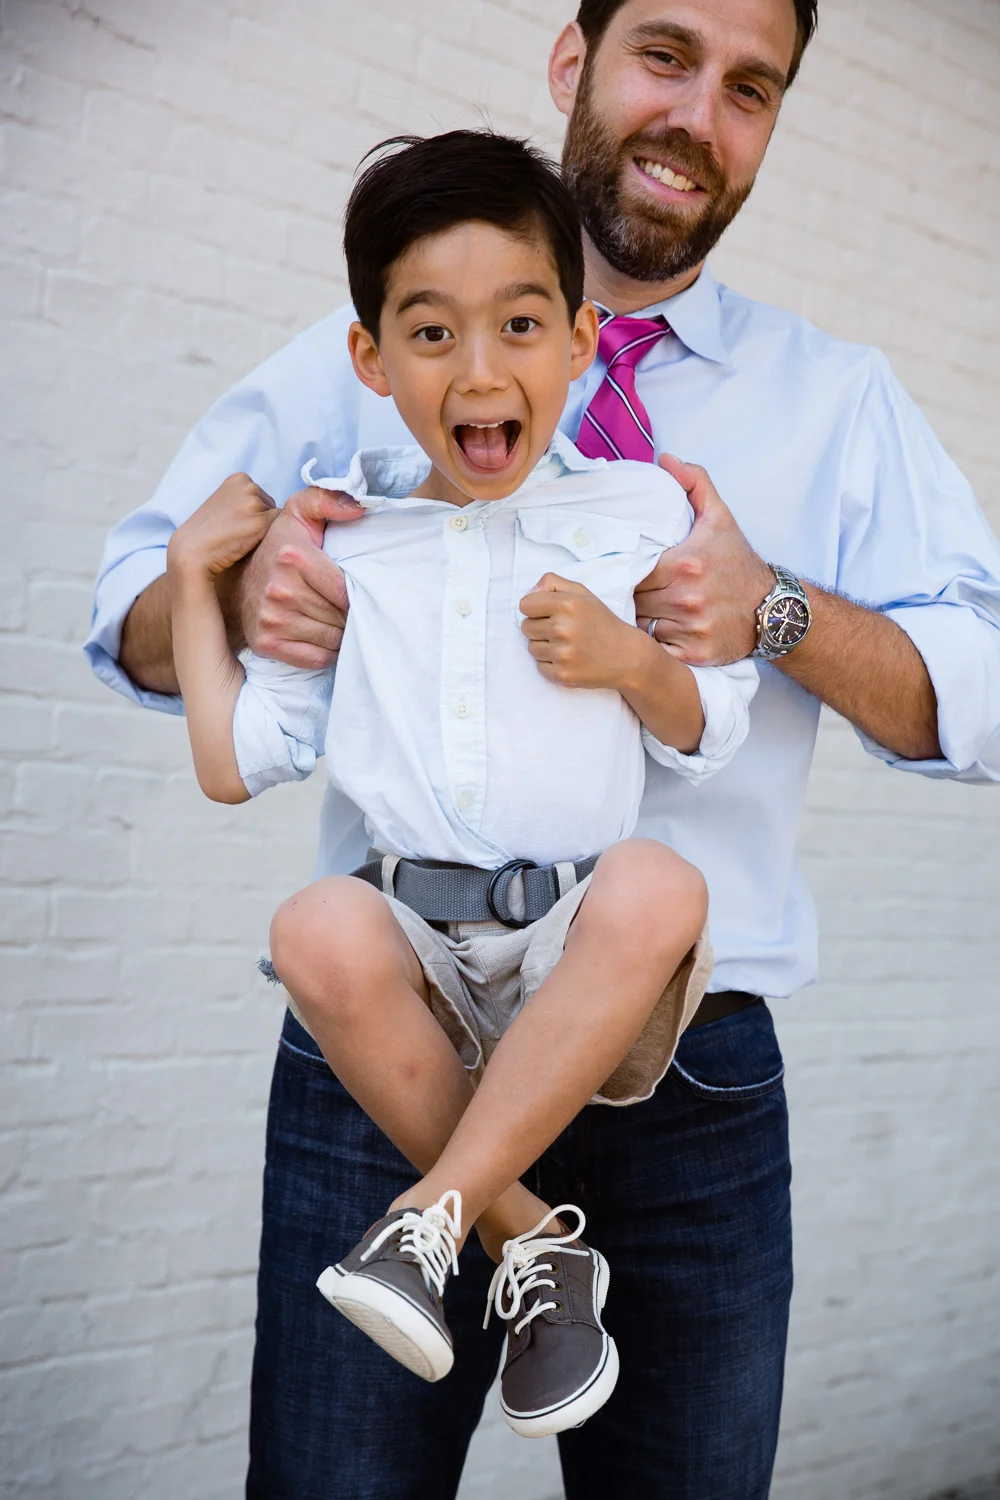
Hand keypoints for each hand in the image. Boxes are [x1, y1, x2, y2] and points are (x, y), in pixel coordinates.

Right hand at [167, 473, 277, 578]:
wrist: (192, 550)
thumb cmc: (210, 533)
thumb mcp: (226, 504)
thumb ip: (246, 500)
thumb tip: (278, 509)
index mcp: (239, 478)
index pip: (262, 497)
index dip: (251, 516)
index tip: (232, 522)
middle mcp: (249, 485)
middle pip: (271, 507)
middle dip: (259, 521)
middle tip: (236, 532)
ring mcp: (254, 503)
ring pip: (276, 520)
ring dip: (263, 531)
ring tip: (240, 538)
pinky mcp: (260, 521)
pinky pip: (279, 531)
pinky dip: (268, 539)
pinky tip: (247, 544)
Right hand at [232, 484, 365, 668]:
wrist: (238, 580)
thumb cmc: (279, 547)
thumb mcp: (299, 514)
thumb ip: (327, 500)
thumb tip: (360, 506)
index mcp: (292, 556)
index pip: (345, 590)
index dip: (356, 594)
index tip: (354, 590)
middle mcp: (279, 589)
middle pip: (339, 616)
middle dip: (349, 614)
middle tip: (346, 608)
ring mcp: (271, 619)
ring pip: (331, 638)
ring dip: (340, 634)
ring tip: (337, 622)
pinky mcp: (267, 643)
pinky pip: (315, 658)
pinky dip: (327, 653)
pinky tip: (326, 640)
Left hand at [520, 574, 644, 688]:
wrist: (626, 656)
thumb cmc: (601, 622)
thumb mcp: (582, 594)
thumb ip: (553, 583)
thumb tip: (530, 592)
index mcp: (566, 604)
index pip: (525, 605)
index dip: (536, 608)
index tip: (549, 613)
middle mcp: (562, 628)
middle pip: (526, 627)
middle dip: (540, 628)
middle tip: (562, 630)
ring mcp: (562, 654)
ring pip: (531, 648)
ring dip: (545, 647)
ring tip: (567, 645)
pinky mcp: (562, 674)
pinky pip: (540, 667)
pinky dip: (551, 664)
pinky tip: (569, 659)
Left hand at [634, 454, 773, 665]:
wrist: (774, 608)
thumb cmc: (738, 562)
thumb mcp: (720, 518)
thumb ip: (693, 483)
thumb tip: (666, 459)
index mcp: (685, 564)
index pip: (633, 570)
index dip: (628, 572)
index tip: (631, 572)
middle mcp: (688, 598)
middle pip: (634, 600)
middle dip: (631, 597)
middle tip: (635, 593)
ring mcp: (692, 629)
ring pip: (641, 628)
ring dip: (639, 622)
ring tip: (645, 614)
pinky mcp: (695, 654)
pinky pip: (657, 652)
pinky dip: (654, 647)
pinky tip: (659, 636)